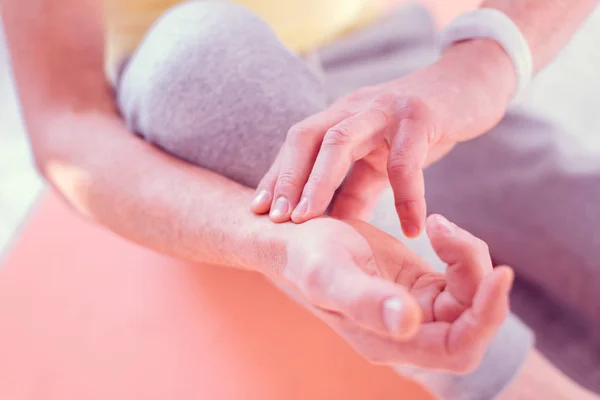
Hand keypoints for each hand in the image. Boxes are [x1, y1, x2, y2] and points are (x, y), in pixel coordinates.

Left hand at [251, 40, 514, 236]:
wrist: (469, 87)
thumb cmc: (417, 130)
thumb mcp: (380, 161)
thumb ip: (355, 191)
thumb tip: (333, 229)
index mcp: (340, 117)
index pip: (298, 144)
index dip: (276, 175)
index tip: (258, 210)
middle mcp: (354, 108)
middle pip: (307, 137)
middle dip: (287, 178)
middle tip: (277, 219)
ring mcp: (385, 108)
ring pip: (340, 141)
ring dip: (320, 182)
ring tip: (311, 222)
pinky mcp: (420, 115)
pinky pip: (406, 161)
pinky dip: (407, 199)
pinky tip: (412, 229)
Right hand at [277, 213, 512, 371]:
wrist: (292, 238)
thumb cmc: (304, 255)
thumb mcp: (329, 274)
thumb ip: (365, 301)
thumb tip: (408, 323)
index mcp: (388, 341)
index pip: (458, 348)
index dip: (486, 319)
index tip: (500, 274)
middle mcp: (407, 332)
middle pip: (472, 321)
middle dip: (478, 279)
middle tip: (452, 235)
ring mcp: (414, 309)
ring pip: (469, 295)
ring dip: (466, 256)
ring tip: (437, 224)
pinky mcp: (417, 285)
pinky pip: (457, 275)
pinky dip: (457, 250)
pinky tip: (436, 227)